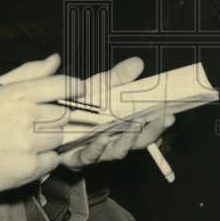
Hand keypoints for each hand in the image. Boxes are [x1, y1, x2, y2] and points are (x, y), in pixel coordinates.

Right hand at [0, 53, 83, 193]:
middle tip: (37, 122)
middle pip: (63, 114)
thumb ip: (29, 73)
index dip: (74, 88)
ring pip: (58, 138)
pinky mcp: (28, 169)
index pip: (61, 86)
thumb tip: (55, 59)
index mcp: (18, 94)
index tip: (78, 91)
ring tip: (26, 140)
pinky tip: (25, 156)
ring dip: (49, 139)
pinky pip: (52, 161)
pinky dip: (43, 160)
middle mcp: (26, 117)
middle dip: (55, 118)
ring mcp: (28, 144)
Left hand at [58, 56, 173, 169]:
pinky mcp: (77, 158)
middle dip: (152, 132)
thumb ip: (118, 78)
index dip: (160, 124)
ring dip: (126, 140)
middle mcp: (114, 141)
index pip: (147, 128)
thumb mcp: (99, 88)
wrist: (49, 118)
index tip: (170, 114)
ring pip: (117, 151)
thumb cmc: (78, 105)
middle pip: (138, 142)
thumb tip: (138, 62)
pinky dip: (96, 147)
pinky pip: (89, 156)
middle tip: (161, 120)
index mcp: (123, 125)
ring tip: (132, 128)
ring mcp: (98, 151)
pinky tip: (101, 138)